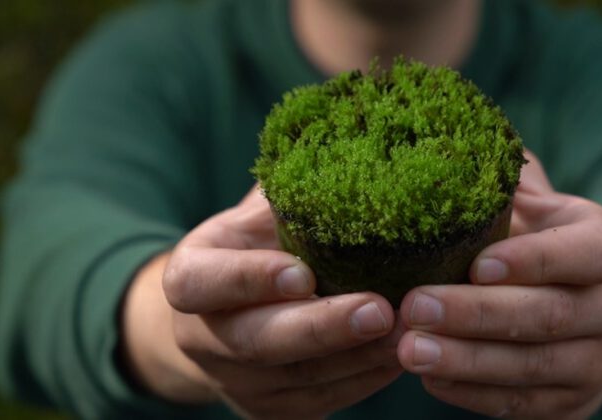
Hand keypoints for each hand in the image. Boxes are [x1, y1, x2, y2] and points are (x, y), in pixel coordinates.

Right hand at [121, 186, 403, 418]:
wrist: (226, 317)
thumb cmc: (257, 247)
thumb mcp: (258, 213)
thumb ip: (290, 189)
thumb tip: (350, 136)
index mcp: (190, 279)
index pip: (203, 284)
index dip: (248, 280)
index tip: (301, 271)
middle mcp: (203, 339)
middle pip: (257, 343)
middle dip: (322, 329)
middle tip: (379, 309)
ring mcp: (237, 384)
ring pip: (300, 379)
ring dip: (359, 358)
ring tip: (411, 329)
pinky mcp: (273, 411)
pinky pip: (325, 401)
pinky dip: (367, 378)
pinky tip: (404, 352)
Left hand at [396, 151, 601, 418]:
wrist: (585, 307)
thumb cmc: (535, 240)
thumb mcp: (529, 203)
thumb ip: (496, 180)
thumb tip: (440, 137)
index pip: (582, 253)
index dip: (532, 260)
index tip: (476, 263)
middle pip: (549, 315)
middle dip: (476, 314)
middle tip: (414, 307)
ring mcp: (601, 360)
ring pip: (534, 366)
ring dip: (467, 360)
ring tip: (409, 349)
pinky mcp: (576, 403)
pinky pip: (524, 405)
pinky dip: (473, 393)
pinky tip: (431, 377)